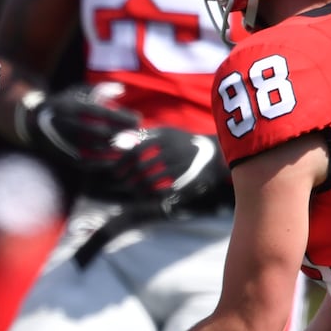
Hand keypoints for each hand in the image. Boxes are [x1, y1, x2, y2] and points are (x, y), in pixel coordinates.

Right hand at [16, 84, 139, 170]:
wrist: (35, 123)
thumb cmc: (65, 103)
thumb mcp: (78, 91)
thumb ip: (101, 89)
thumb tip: (122, 90)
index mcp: (73, 106)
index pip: (102, 112)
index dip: (122, 117)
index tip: (138, 119)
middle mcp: (69, 124)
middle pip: (101, 132)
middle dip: (122, 135)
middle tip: (138, 136)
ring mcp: (66, 141)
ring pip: (95, 148)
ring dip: (115, 150)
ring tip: (131, 148)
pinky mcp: (64, 155)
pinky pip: (86, 162)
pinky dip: (101, 163)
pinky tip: (114, 161)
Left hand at [101, 128, 230, 209]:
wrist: (214, 153)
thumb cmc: (184, 142)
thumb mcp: (167, 132)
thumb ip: (144, 135)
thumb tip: (119, 140)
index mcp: (164, 137)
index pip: (135, 150)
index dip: (122, 163)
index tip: (115, 171)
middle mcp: (171, 150)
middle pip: (141, 167)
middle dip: (129, 178)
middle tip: (123, 184)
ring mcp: (180, 166)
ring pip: (151, 180)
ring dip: (138, 188)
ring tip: (134, 192)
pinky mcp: (188, 180)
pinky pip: (165, 191)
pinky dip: (153, 195)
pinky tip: (149, 197)